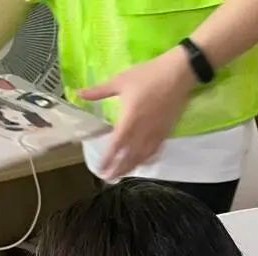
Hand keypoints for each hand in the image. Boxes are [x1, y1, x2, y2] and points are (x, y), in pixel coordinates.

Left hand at [79, 45, 196, 180]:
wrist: (178, 74)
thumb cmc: (148, 76)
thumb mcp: (120, 81)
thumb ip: (99, 91)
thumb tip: (79, 93)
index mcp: (129, 121)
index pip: (116, 146)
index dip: (107, 159)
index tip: (100, 168)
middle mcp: (142, 132)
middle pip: (129, 157)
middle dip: (118, 169)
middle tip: (109, 178)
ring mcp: (156, 134)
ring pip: (142, 157)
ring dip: (131, 167)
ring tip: (123, 174)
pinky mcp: (166, 132)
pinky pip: (155, 152)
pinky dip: (147, 160)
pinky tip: (143, 163)